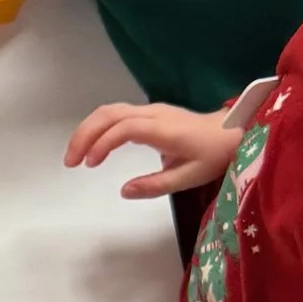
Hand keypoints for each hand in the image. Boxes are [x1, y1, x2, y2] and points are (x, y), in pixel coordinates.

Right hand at [63, 100, 241, 200]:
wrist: (232, 132)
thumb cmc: (213, 155)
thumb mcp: (189, 177)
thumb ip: (155, 185)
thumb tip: (123, 191)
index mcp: (163, 129)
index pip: (125, 128)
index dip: (103, 143)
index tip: (91, 164)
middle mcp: (153, 114)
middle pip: (109, 114)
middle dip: (84, 135)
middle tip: (70, 161)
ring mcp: (150, 110)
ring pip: (109, 111)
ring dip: (87, 130)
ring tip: (75, 156)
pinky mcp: (148, 113)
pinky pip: (116, 114)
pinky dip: (97, 127)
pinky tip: (92, 146)